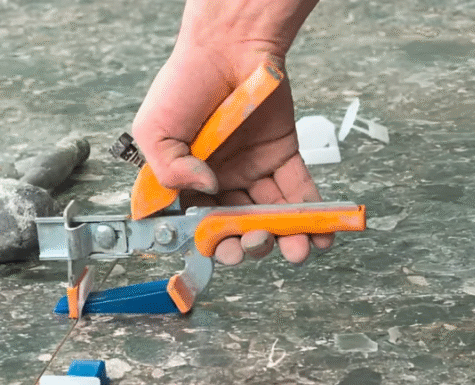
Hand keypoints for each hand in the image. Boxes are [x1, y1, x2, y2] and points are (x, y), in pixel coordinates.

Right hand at [131, 44, 330, 265]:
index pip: (202, 225)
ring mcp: (255, 171)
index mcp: (189, 182)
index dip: (214, 243)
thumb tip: (208, 191)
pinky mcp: (283, 156)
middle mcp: (223, 182)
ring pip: (273, 216)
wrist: (226, 46)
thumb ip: (169, 171)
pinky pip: (300, 191)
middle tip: (259, 241)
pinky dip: (313, 213)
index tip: (224, 249)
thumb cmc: (185, 84)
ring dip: (287, 238)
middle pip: (240, 227)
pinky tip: (321, 234)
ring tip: (297, 249)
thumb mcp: (154, 130)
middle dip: (253, 244)